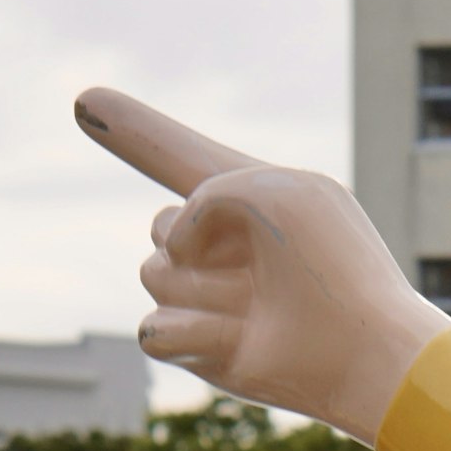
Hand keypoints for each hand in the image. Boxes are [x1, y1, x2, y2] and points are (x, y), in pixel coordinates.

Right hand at [75, 86, 450, 442]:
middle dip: (203, 243)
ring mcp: (212, 295)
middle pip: (159, 226)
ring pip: (153, 275)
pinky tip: (245, 342)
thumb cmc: (329, 267)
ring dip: (208, 290)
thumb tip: (174, 253)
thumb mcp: (273, 192)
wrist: (364, 351)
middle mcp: (228, 244)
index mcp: (253, 198)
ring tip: (265, 308)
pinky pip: (154, 328)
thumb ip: (207, 191)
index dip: (132, 129)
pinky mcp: (201, 346)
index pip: (179, 156)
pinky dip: (197, 333)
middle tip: (274, 269)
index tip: (87, 100)